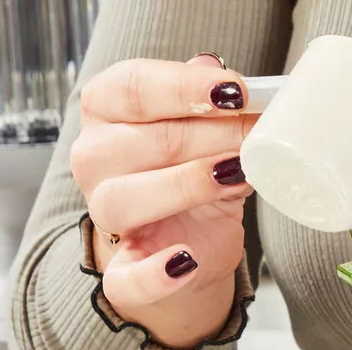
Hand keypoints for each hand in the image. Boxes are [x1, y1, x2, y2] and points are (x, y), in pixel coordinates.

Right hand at [70, 54, 254, 347]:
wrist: (192, 245)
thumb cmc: (195, 175)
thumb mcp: (208, 132)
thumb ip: (209, 103)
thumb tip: (215, 69)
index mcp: (107, 111)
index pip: (132, 88)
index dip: (183, 87)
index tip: (235, 92)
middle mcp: (95, 160)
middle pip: (139, 142)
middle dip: (206, 136)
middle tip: (256, 135)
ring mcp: (103, 219)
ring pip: (122, 200)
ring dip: (185, 185)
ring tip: (234, 176)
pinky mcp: (121, 274)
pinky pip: (126, 278)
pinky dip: (155, 274)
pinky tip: (185, 260)